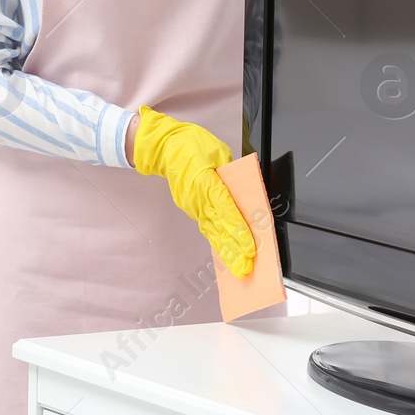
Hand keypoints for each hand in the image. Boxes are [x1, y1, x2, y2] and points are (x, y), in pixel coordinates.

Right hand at [131, 106, 255, 276]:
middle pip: (219, 226)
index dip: (237, 228)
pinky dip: (218, 243)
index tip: (249, 245)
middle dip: (234, 249)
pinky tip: (227, 256)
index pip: (225, 208)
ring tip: (238, 269)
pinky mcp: (193, 209)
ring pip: (213, 231)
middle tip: (246, 268)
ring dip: (227, 252)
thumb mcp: (218, 151)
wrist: (165, 147)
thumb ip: (232, 173)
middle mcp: (198, 198)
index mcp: (205, 181)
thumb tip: (246, 192)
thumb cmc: (192, 145)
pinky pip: (207, 228)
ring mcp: (194, 206)